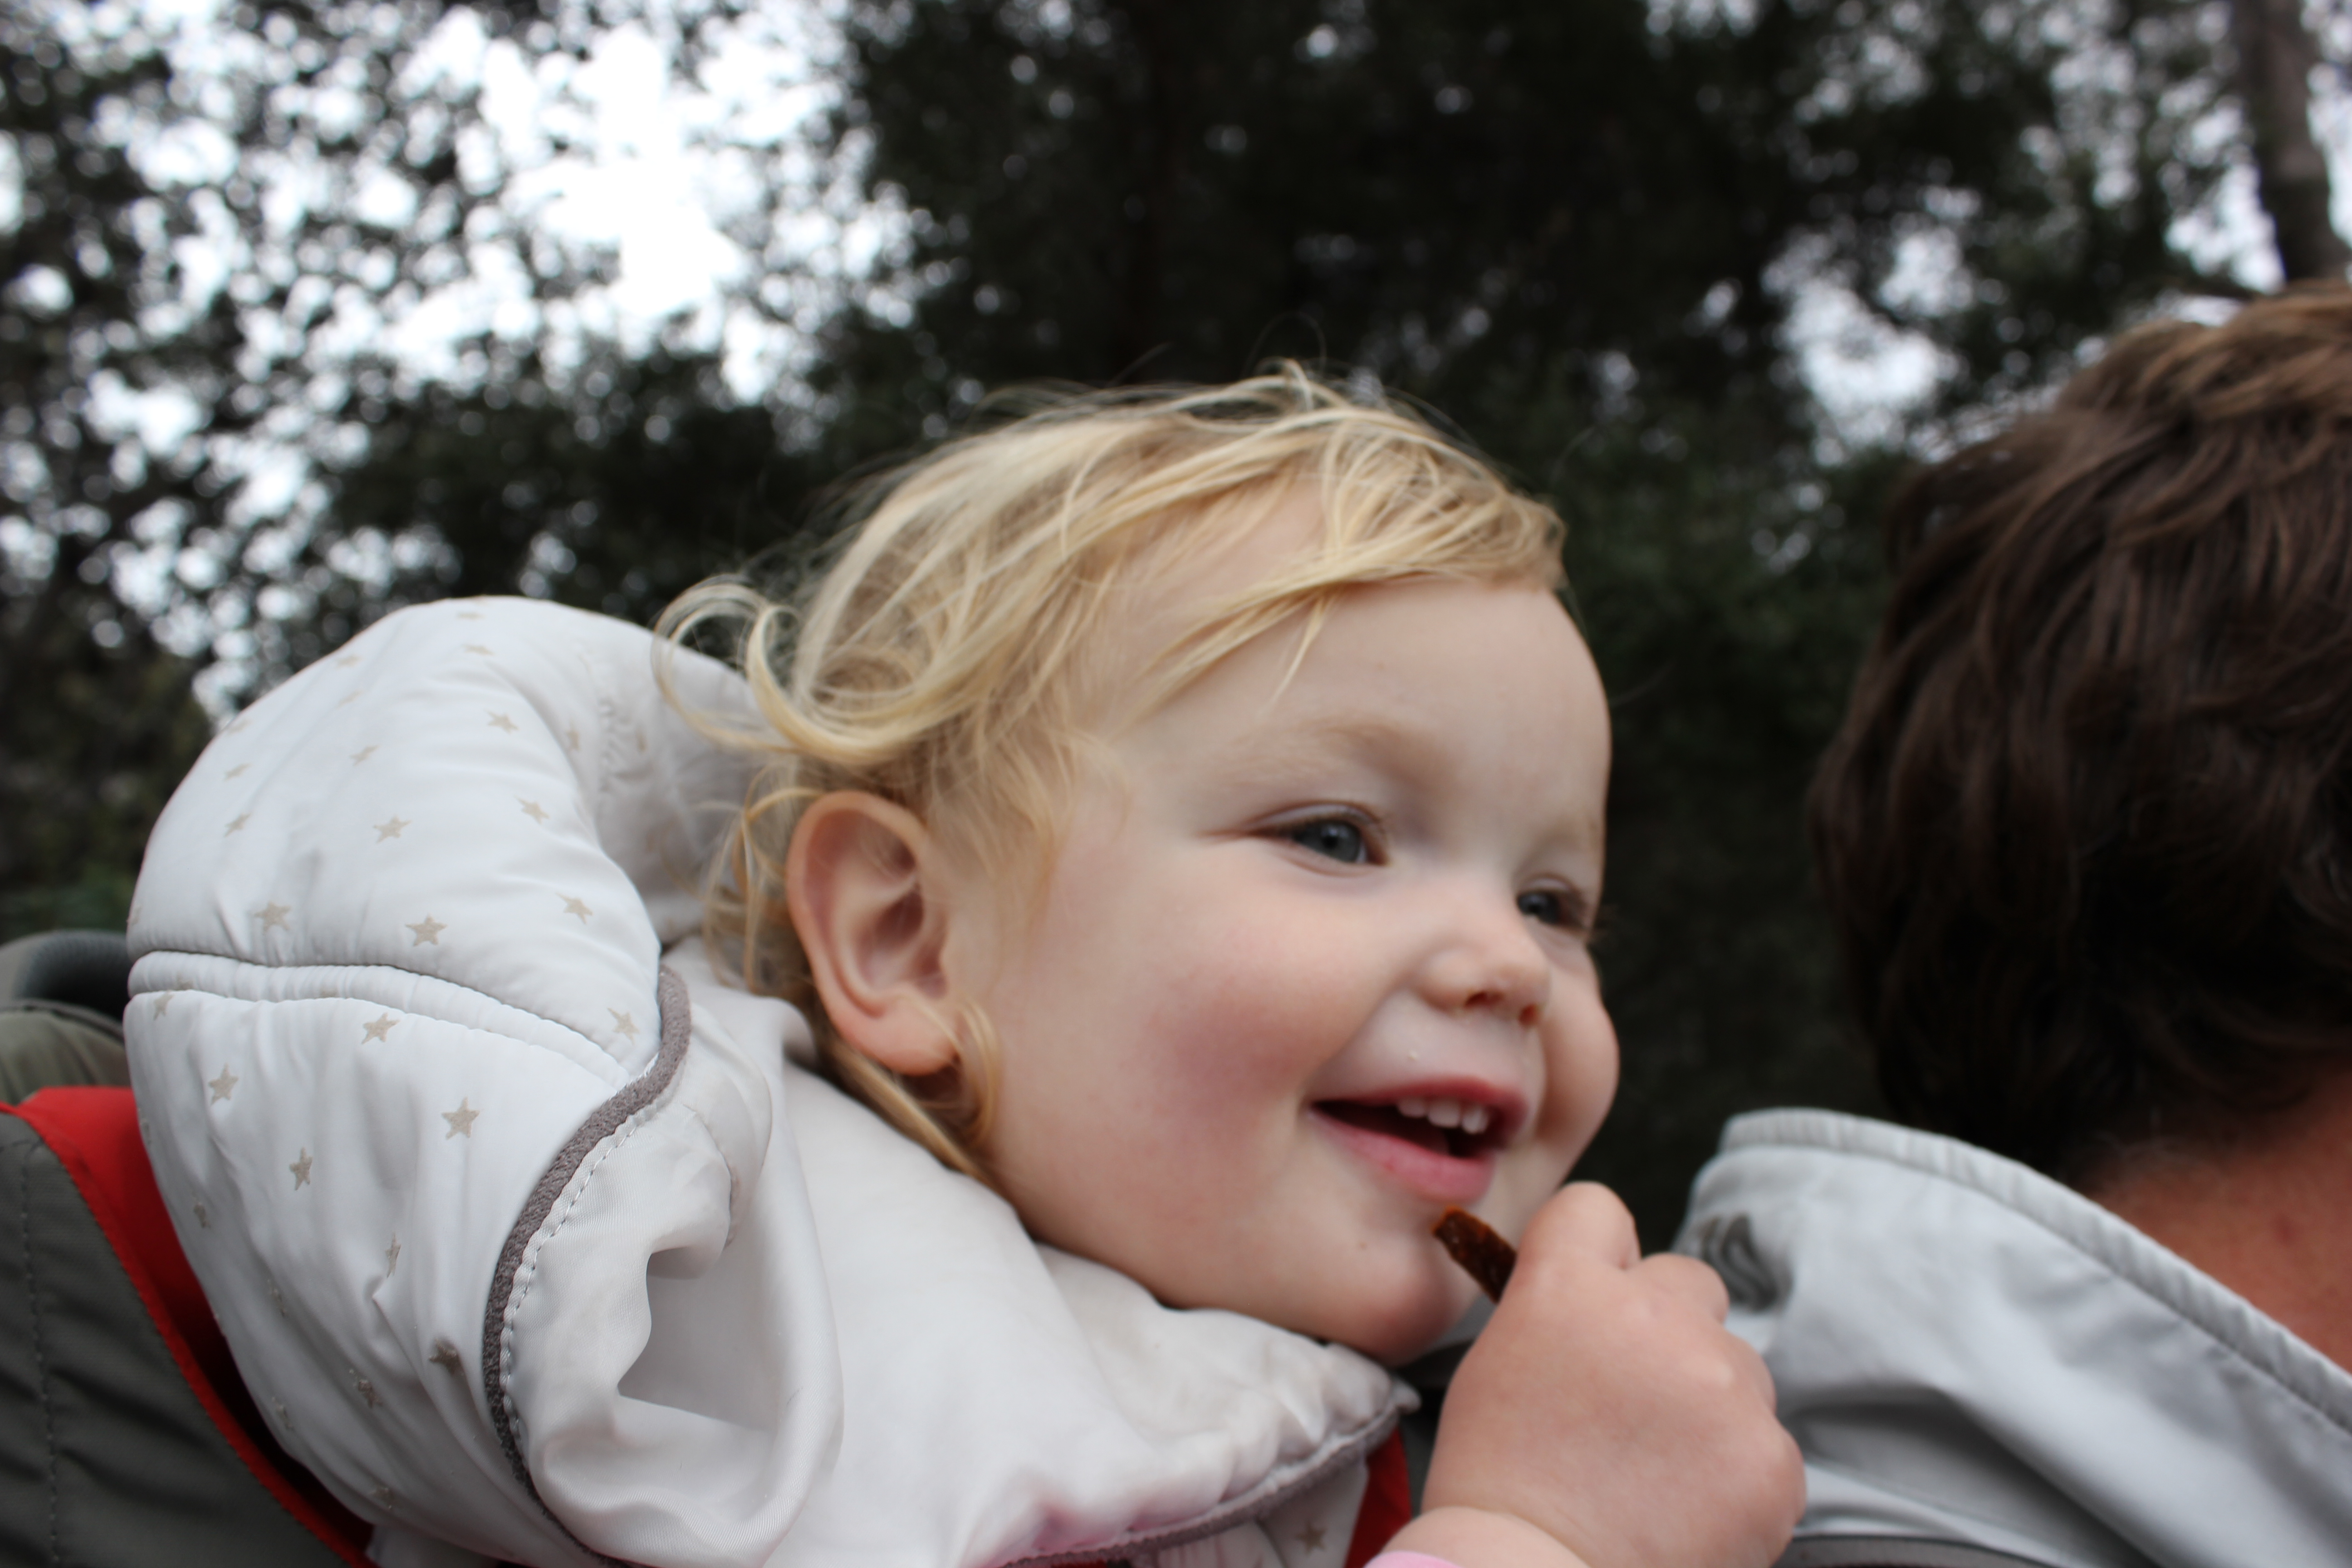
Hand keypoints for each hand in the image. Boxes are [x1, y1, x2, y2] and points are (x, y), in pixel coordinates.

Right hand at [1388, 1183, 1802, 1567]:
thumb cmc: (1499, 1488)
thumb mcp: (1498, 1366)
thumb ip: (1560, 1310)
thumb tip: (1609, 1302)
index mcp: (1569, 1287)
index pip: (1599, 1209)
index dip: (1598, 1254)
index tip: (1594, 1297)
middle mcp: (1653, 1317)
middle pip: (1689, 1282)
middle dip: (1670, 1330)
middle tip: (1632, 1405)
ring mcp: (1721, 1387)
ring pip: (1737, 1367)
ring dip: (1709, 1407)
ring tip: (1656, 1479)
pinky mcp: (1771, 1458)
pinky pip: (1767, 1446)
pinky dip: (1738, 1479)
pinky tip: (1687, 1517)